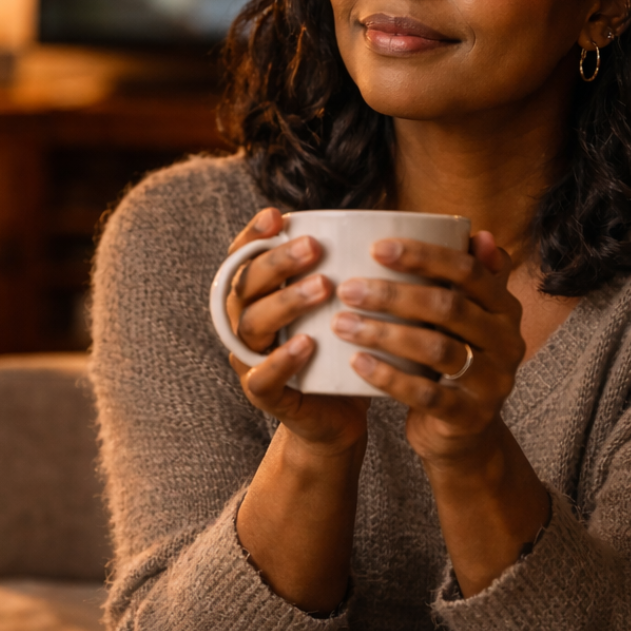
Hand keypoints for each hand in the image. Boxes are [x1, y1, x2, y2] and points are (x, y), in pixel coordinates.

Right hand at [225, 208, 368, 452]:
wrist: (339, 415)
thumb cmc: (340, 349)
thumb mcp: (341, 305)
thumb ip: (347, 269)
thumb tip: (387, 221)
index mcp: (257, 295)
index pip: (243, 256)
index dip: (253, 234)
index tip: (277, 215)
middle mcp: (244, 321)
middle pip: (246, 284)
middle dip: (278, 262)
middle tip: (315, 248)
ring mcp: (250, 358)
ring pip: (252, 325)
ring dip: (286, 302)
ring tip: (323, 287)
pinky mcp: (263, 394)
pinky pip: (262, 376)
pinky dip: (282, 359)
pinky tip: (308, 343)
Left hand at [331, 231, 524, 467]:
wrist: (462, 434)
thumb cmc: (454, 361)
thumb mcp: (466, 321)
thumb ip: (469, 280)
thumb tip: (479, 233)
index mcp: (505, 308)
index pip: (468, 271)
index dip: (424, 255)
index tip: (377, 248)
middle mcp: (507, 342)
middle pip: (448, 308)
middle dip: (393, 295)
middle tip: (348, 289)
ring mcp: (492, 382)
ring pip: (435, 349)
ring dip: (384, 333)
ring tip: (342, 323)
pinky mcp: (470, 416)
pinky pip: (426, 394)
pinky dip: (388, 377)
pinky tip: (356, 362)